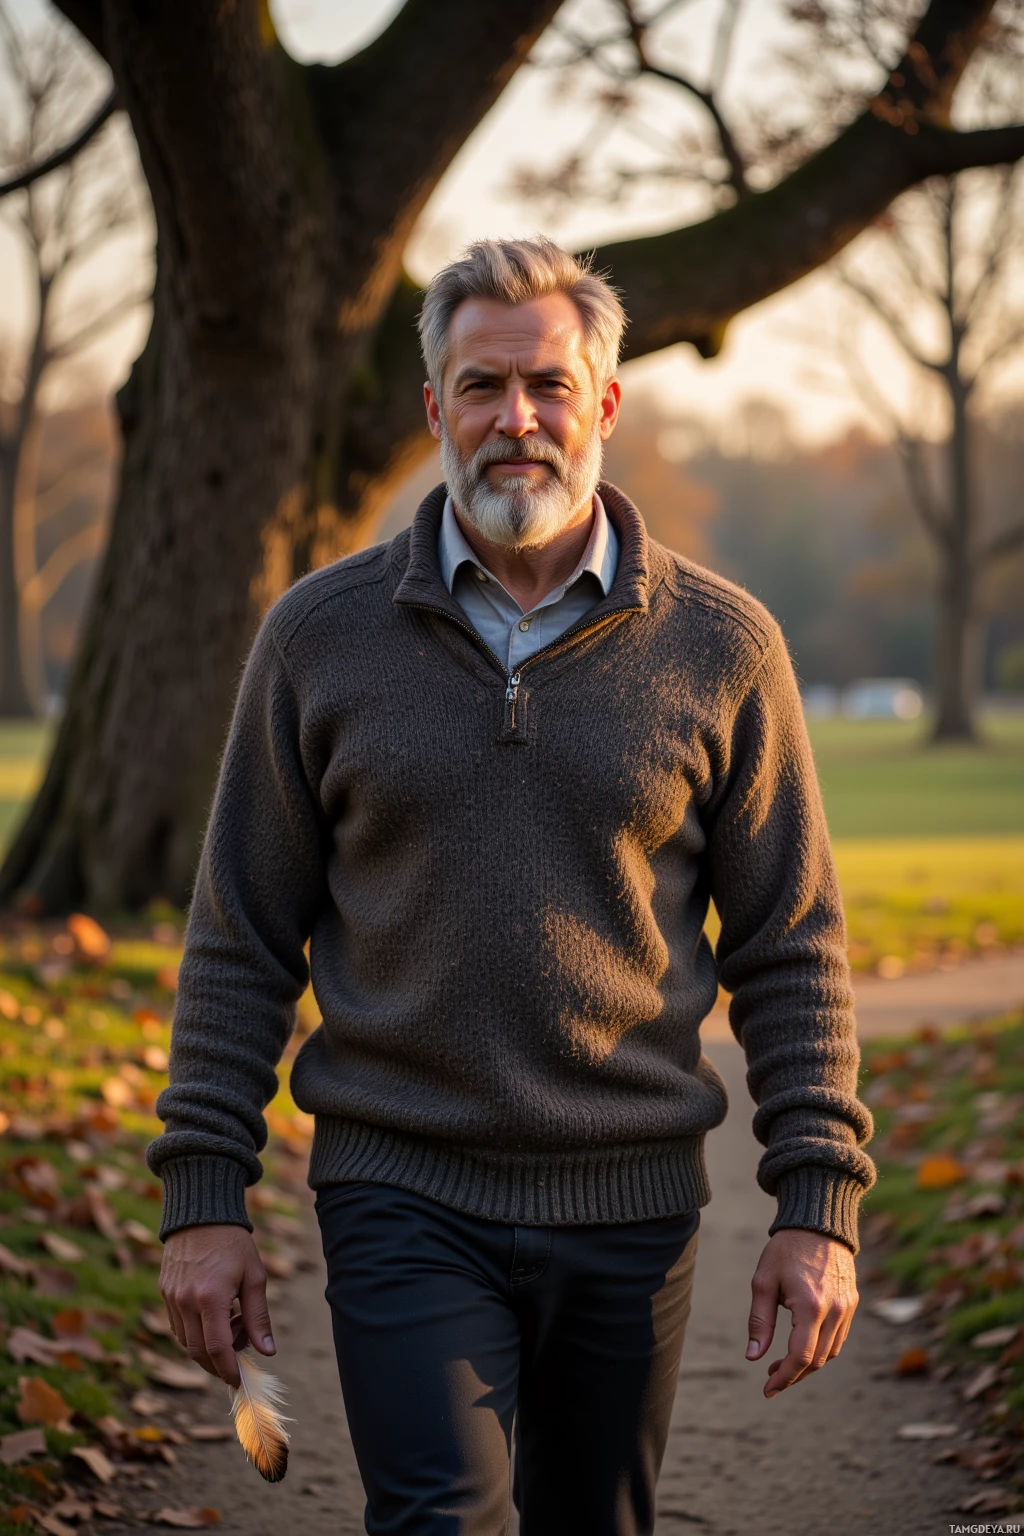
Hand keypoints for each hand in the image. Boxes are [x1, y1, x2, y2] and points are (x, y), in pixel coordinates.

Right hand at [159, 1224, 274, 1387]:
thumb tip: (267, 1351)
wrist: (202, 1214)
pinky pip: (177, 1326)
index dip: (227, 1370)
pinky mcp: (164, 1292)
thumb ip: (259, 1317)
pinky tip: (214, 1318)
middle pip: (197, 1352)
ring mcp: (171, 1298)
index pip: (216, 1349)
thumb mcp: (254, 1277)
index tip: (238, 1381)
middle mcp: (185, 1301)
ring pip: (185, 1341)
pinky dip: (194, 1333)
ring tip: (231, 1325)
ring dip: (206, 1348)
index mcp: (211, 1298)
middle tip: (238, 1357)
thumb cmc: (233, 1244)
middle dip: (217, 1364)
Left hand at [745, 1228, 857, 1398]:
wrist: (818, 1221)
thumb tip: (753, 1357)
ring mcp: (847, 1308)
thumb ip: (759, 1321)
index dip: (784, 1377)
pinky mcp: (852, 1303)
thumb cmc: (786, 1249)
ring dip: (809, 1365)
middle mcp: (835, 1312)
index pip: (801, 1357)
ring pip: (831, 1353)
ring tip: (784, 1364)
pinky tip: (803, 1345)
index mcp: (810, 1307)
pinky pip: (839, 1338)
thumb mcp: (764, 1281)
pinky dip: (822, 1350)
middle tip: (771, 1378)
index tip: (768, 1389)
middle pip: (817, 1361)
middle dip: (794, 1375)